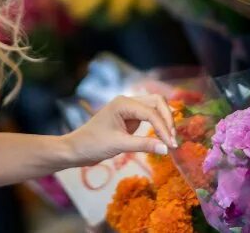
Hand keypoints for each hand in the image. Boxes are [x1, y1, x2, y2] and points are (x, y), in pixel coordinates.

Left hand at [61, 95, 176, 167]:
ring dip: (164, 120)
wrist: (76, 148)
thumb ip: (143, 145)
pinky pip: (149, 116)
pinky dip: (158, 123)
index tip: (171, 145)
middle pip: (157, 102)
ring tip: (170, 139)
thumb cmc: (93, 144)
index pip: (151, 112)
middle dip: (167, 119)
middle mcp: (127, 101)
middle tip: (173, 140)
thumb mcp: (119, 145)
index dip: (163, 127)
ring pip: (154, 107)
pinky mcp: (129, 117)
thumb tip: (167, 148)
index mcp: (123, 103)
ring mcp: (129, 108)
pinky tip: (162, 136)